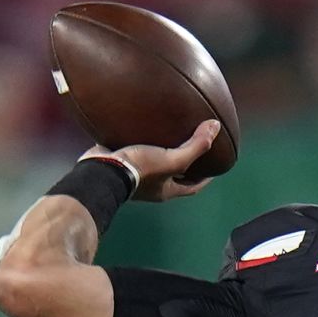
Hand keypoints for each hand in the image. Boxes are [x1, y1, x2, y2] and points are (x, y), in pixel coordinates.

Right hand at [79, 119, 221, 201]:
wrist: (101, 170)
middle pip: (174, 176)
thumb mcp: (173, 159)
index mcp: (166, 190)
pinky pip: (134, 151)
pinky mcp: (120, 162)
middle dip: (184, 165)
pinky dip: (140, 141)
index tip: (214, 166)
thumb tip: (216, 127)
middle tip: (193, 147)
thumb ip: (195, 146)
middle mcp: (152, 186)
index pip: (193, 187)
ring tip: (169, 134)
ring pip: (154, 163)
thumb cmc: (141, 170)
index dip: (206, 178)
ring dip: (162, 152)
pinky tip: (142, 127)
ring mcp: (135, 176)